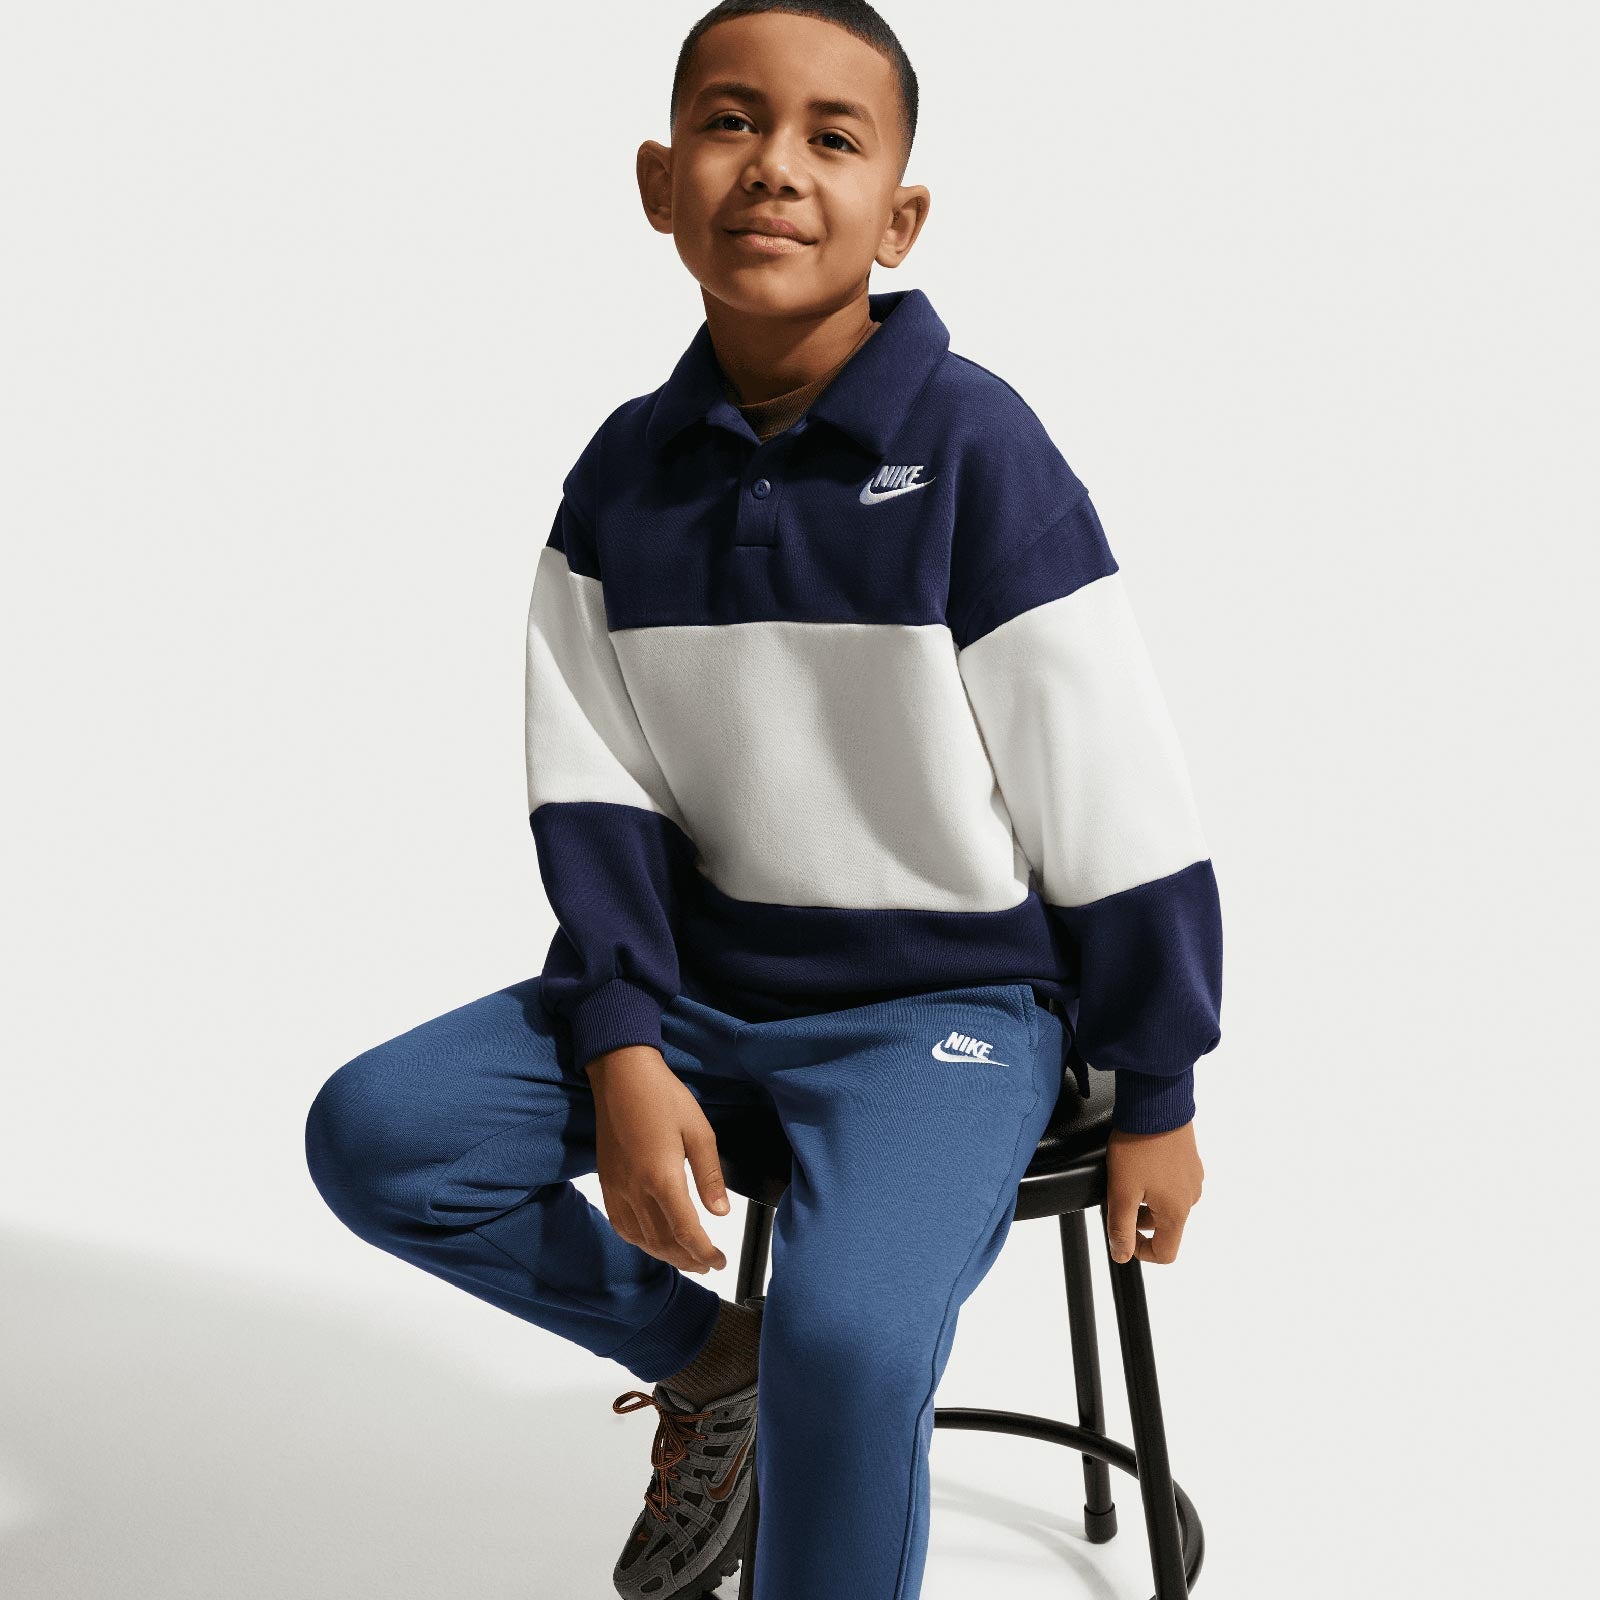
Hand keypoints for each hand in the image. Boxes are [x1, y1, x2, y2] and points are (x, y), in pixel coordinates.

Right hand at [586, 1044, 729, 1274]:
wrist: (621, 1075)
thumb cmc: (663, 1096)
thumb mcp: (699, 1131)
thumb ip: (710, 1175)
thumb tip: (721, 1212)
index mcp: (662, 1177)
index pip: (685, 1232)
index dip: (704, 1253)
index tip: (719, 1261)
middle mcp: (635, 1190)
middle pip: (662, 1242)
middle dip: (687, 1259)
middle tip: (707, 1265)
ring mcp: (617, 1188)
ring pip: (640, 1238)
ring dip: (664, 1255)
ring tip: (685, 1259)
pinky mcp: (607, 1181)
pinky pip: (621, 1224)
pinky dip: (639, 1241)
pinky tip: (652, 1241)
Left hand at [1104, 1119, 1203, 1264]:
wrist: (1156, 1103)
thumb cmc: (1139, 1146)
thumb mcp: (1121, 1191)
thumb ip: (1121, 1227)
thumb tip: (1121, 1254)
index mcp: (1177, 1212)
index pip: (1165, 1252)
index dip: (1140, 1251)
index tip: (1122, 1234)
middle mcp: (1190, 1198)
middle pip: (1164, 1226)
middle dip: (1138, 1219)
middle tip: (1116, 1197)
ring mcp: (1193, 1178)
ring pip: (1167, 1203)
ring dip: (1146, 1199)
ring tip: (1126, 1177)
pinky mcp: (1190, 1161)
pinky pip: (1172, 1183)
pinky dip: (1155, 1182)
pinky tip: (1140, 1163)